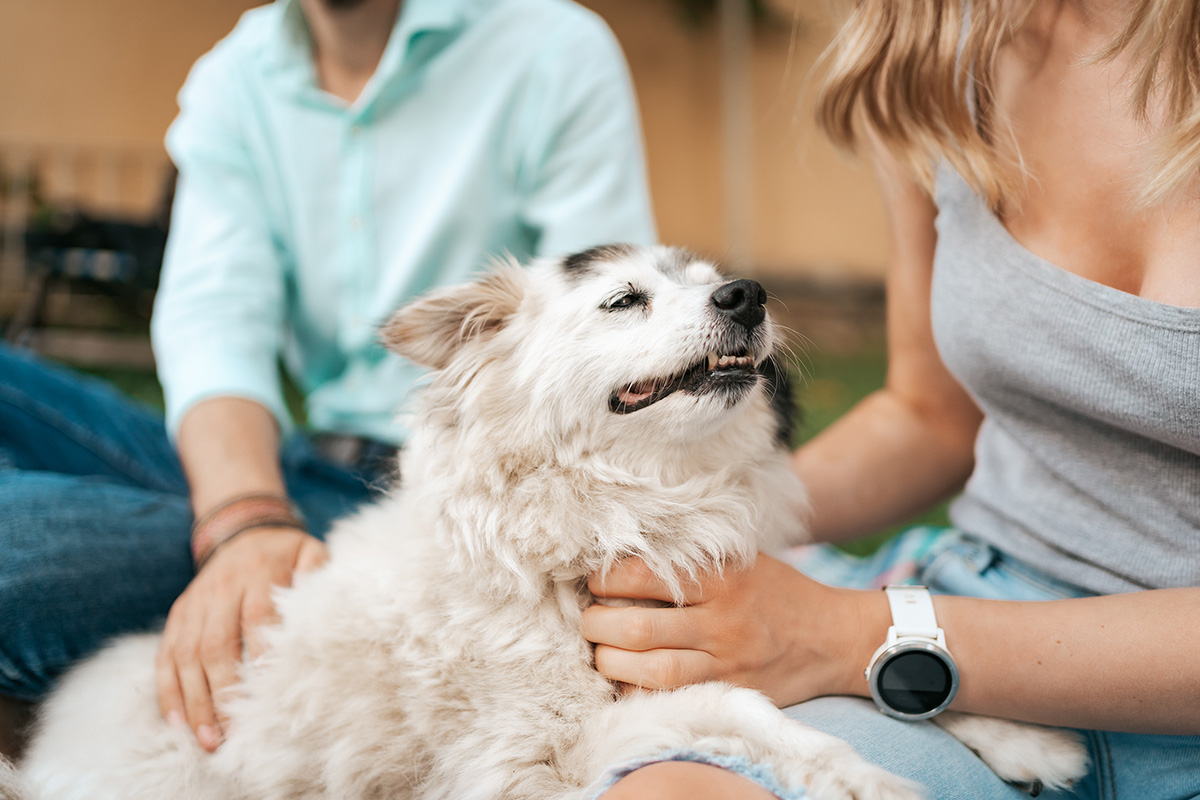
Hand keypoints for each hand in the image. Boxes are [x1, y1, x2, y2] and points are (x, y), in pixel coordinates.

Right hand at [155, 527, 327, 750]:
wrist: (243, 528)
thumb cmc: (286, 552)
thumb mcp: (309, 551)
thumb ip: (317, 575)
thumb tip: (320, 610)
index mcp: (257, 572)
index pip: (256, 618)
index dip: (258, 658)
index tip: (266, 698)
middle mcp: (220, 589)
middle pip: (215, 645)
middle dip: (221, 694)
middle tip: (231, 735)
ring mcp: (194, 603)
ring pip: (185, 656)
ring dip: (194, 702)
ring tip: (206, 741)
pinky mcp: (178, 615)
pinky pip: (165, 656)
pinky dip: (168, 691)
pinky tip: (176, 722)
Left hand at [582, 554, 876, 706]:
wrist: (834, 637)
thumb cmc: (777, 591)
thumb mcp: (740, 560)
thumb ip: (691, 560)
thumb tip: (623, 558)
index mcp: (721, 578)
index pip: (643, 576)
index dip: (605, 580)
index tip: (593, 581)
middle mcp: (722, 620)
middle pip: (637, 628)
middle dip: (596, 625)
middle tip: (587, 619)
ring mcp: (727, 662)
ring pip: (650, 670)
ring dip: (610, 662)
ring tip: (600, 650)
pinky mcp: (731, 693)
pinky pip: (671, 698)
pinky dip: (637, 690)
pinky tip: (624, 678)